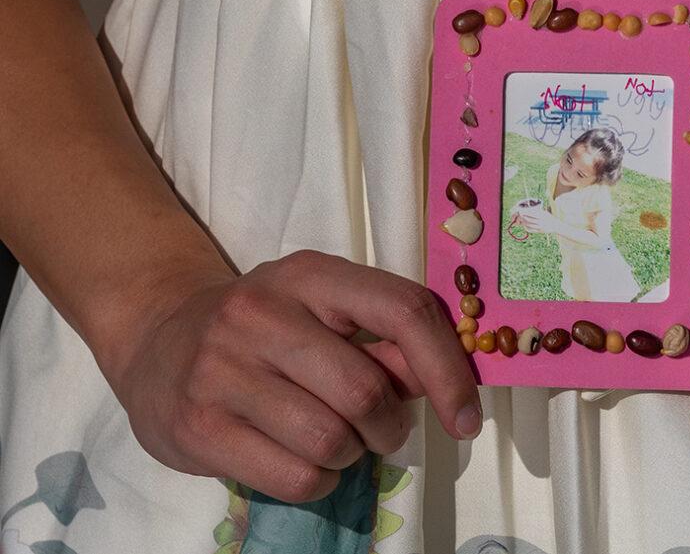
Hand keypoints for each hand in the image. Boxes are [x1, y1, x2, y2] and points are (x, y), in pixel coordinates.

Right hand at [103, 250, 478, 502]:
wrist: (156, 338)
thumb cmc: (265, 327)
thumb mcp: (324, 311)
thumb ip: (385, 341)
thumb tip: (447, 381)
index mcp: (310, 275)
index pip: (402, 310)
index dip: (448, 370)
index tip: (466, 418)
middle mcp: (261, 312)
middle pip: (365, 389)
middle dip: (390, 425)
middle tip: (380, 430)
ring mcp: (221, 369)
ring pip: (330, 439)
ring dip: (353, 454)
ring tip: (337, 440)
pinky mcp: (197, 426)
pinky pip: (295, 477)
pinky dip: (321, 481)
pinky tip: (306, 460)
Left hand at [518, 206, 555, 233]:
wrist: (555, 226)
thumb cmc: (549, 218)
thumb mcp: (545, 213)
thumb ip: (538, 212)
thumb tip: (530, 209)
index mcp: (542, 216)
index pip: (532, 214)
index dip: (526, 213)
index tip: (521, 211)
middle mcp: (540, 222)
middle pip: (529, 220)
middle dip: (523, 218)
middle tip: (520, 216)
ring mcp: (540, 227)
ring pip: (529, 225)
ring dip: (524, 223)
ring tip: (522, 221)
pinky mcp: (539, 231)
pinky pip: (531, 230)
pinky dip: (527, 228)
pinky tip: (525, 226)